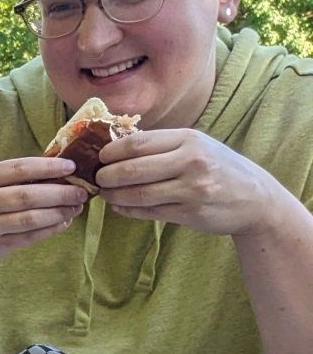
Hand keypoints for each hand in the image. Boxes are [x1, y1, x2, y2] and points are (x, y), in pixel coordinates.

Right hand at [0, 157, 89, 267]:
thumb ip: (19, 178)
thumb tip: (63, 170)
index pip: (19, 169)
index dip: (48, 167)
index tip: (71, 167)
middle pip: (27, 195)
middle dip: (59, 193)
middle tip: (81, 192)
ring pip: (30, 219)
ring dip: (58, 213)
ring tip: (75, 208)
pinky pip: (29, 237)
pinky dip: (51, 230)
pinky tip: (64, 223)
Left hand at [95, 128, 289, 239]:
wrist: (256, 198)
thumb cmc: (218, 168)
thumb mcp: (198, 146)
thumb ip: (163, 145)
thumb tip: (116, 147)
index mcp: (189, 139)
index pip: (137, 143)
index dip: (110, 151)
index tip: (99, 157)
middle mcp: (191, 161)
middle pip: (131, 169)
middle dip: (106, 175)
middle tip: (97, 178)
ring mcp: (191, 189)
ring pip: (136, 194)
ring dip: (113, 196)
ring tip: (105, 194)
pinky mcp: (189, 213)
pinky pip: (148, 212)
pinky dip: (128, 210)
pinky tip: (121, 207)